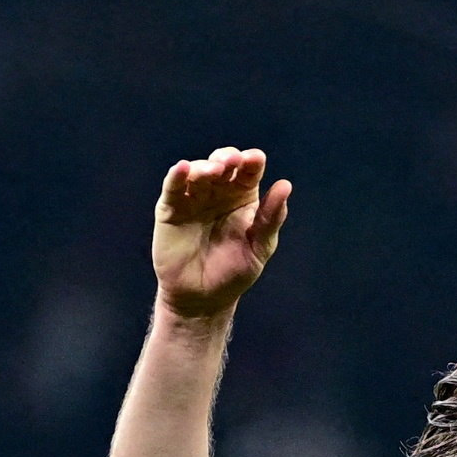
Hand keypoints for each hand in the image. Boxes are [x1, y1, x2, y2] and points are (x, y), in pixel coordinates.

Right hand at [150, 148, 294, 323]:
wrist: (203, 299)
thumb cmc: (234, 272)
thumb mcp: (259, 247)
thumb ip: (271, 218)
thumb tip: (285, 185)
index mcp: (242, 196)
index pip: (248, 171)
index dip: (252, 161)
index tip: (255, 159)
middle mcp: (218, 191)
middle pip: (222, 163)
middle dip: (227, 157)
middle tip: (233, 161)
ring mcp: (193, 198)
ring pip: (198, 172)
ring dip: (204, 167)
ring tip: (213, 171)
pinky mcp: (170, 209)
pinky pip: (173, 188)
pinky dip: (176, 176)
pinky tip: (182, 168)